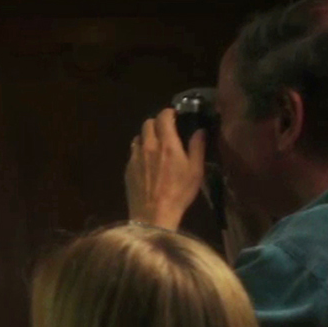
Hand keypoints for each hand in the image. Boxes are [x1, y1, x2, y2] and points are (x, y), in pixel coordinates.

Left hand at [126, 108, 205, 228]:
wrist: (153, 214)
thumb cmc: (179, 192)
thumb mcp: (195, 170)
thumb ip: (197, 147)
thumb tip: (199, 131)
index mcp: (167, 144)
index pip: (163, 117)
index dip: (169, 112)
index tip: (176, 115)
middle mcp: (148, 146)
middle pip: (147, 123)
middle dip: (158, 122)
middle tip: (167, 129)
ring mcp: (135, 157)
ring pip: (138, 136)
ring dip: (147, 136)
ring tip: (156, 144)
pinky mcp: (127, 168)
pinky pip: (133, 152)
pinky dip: (140, 150)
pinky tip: (147, 160)